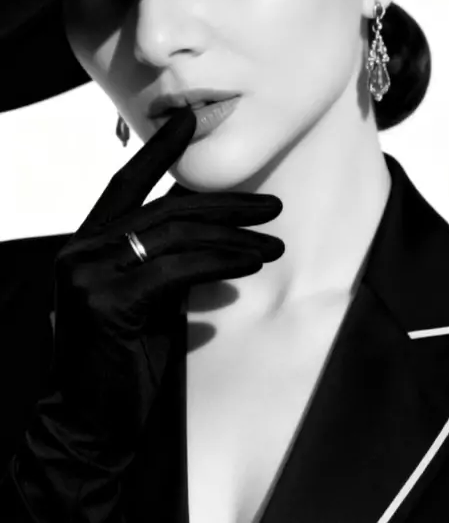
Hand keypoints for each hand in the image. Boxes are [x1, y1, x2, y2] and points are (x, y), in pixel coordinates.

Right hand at [0, 106, 283, 521]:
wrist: (91, 424)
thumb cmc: (124, 359)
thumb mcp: (147, 295)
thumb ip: (165, 256)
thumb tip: (209, 223)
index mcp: (86, 242)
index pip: (126, 183)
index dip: (159, 150)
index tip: (189, 118)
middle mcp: (81, 249)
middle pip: (166, 210)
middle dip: (227, 204)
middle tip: (273, 204)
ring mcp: (88, 273)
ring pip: (177, 236)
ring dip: (235, 238)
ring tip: (274, 243)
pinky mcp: (106, 301)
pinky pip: (178, 270)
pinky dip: (221, 262)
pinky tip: (252, 263)